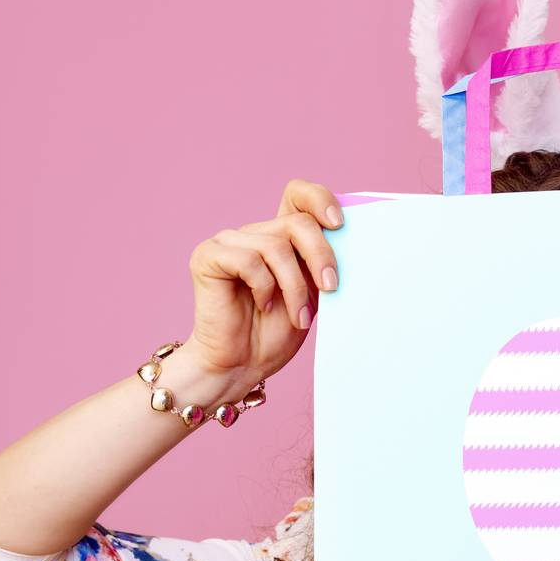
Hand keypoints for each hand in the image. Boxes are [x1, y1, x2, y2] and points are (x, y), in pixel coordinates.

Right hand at [182, 179, 343, 394]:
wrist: (242, 365)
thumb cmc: (276, 333)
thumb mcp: (313, 294)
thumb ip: (322, 264)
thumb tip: (350, 239)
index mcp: (280, 237)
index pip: (298, 195)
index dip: (319, 200)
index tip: (339, 224)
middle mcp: (254, 233)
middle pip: (297, 223)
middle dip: (321, 256)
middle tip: (332, 288)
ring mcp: (228, 241)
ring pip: (275, 246)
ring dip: (294, 287)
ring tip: (296, 315)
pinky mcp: (208, 256)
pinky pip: (248, 260)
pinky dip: (264, 287)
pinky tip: (263, 305)